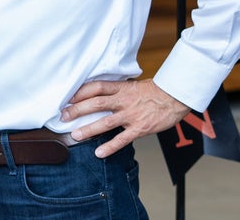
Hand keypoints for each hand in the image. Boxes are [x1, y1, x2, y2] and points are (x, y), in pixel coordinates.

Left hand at [61, 78, 190, 157]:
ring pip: (106, 122)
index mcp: (121, 88)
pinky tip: (99, 153)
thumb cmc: (154, 91)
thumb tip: (98, 94)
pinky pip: (122, 139)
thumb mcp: (132, 85)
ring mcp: (131, 115)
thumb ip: (116, 90)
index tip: (68, 98)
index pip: (96, 87)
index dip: (80, 92)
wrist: (175, 97)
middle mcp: (124, 101)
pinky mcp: (140, 128)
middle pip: (96, 103)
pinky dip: (110, 147)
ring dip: (89, 129)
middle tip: (64, 116)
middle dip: (77, 110)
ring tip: (75, 135)